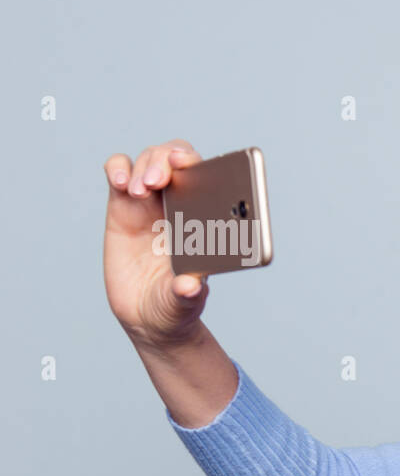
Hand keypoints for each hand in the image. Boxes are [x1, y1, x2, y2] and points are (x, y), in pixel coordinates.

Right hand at [102, 140, 210, 349]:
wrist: (147, 316)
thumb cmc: (175, 305)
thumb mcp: (183, 303)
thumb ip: (186, 294)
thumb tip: (191, 287)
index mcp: (205, 220)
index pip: (206, 176)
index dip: (196, 162)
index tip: (185, 163)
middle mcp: (181, 205)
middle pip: (176, 159)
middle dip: (166, 160)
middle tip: (157, 181)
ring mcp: (151, 204)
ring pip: (149, 160)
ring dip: (144, 165)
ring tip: (140, 191)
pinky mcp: (122, 207)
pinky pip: (118, 173)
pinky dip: (116, 168)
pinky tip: (119, 184)